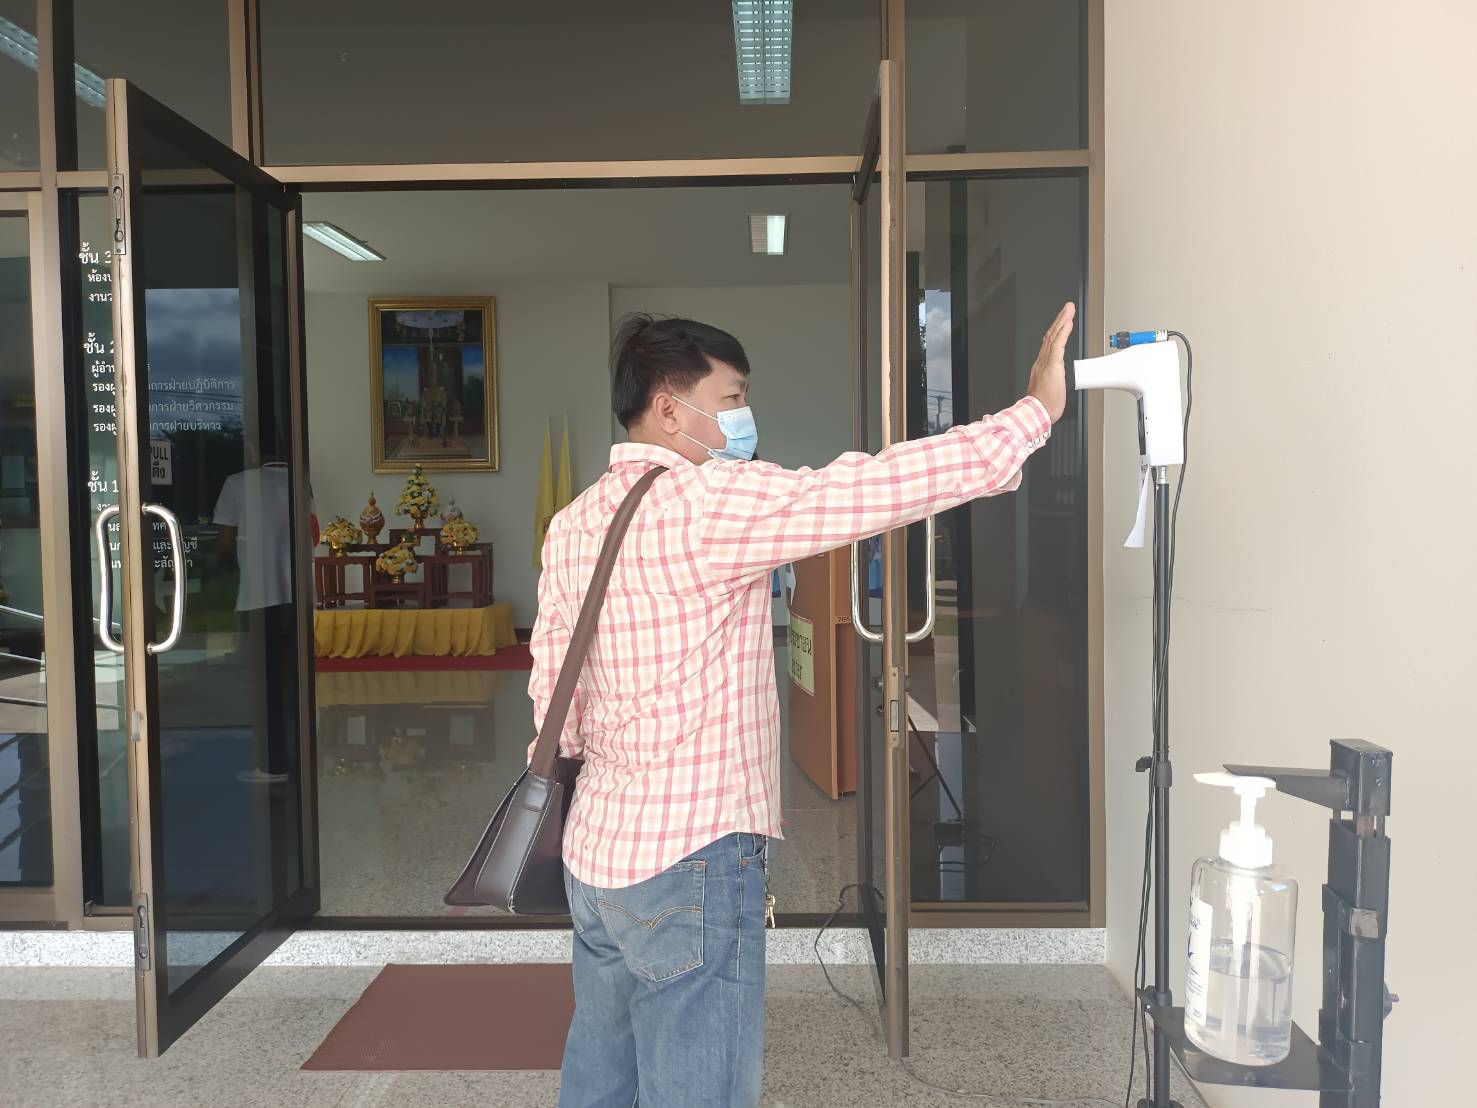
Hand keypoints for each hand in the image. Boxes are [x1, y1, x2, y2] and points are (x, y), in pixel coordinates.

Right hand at [1027, 301, 1075, 423]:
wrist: (1037, 411)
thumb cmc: (1042, 406)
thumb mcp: (1048, 391)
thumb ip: (1052, 382)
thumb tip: (1057, 382)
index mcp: (1042, 366)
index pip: (1050, 344)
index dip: (1056, 332)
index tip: (1062, 322)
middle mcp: (1042, 361)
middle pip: (1051, 335)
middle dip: (1059, 320)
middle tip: (1067, 308)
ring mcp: (1047, 361)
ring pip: (1054, 336)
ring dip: (1062, 321)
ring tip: (1069, 310)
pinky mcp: (1052, 364)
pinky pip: (1058, 344)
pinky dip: (1063, 332)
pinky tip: (1068, 322)